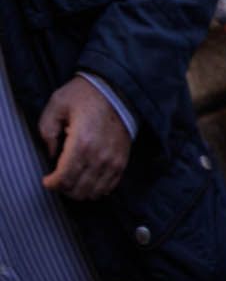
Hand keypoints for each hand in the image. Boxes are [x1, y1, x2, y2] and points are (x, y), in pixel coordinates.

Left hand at [37, 79, 130, 200]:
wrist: (117, 88)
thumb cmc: (86, 95)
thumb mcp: (56, 105)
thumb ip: (47, 132)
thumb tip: (51, 154)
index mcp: (82, 143)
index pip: (64, 179)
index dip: (51, 184)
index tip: (46, 180)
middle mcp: (100, 155)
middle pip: (78, 189)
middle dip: (63, 189)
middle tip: (57, 180)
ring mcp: (114, 159)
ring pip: (94, 191)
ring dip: (80, 191)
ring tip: (72, 182)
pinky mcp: (123, 159)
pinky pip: (110, 185)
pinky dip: (98, 189)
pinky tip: (89, 181)